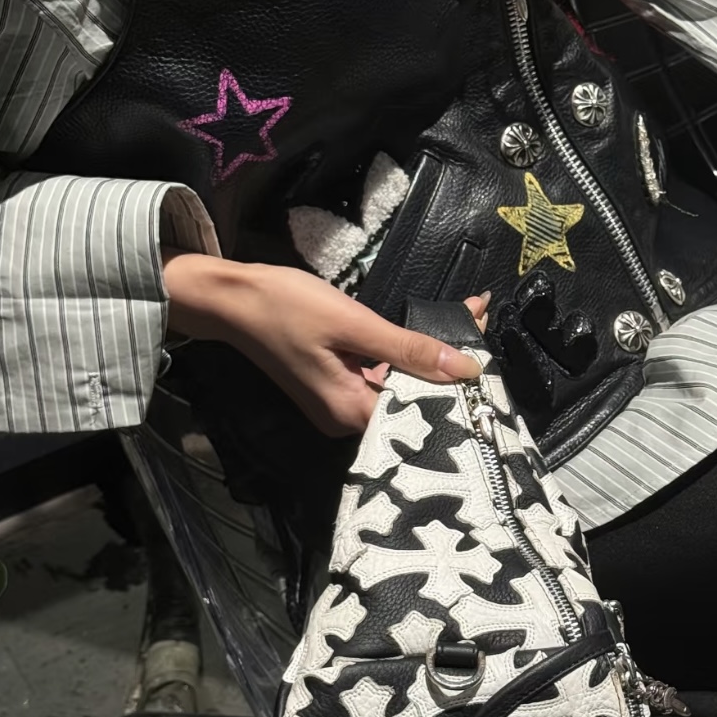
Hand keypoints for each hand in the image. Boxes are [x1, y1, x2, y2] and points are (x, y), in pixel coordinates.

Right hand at [163, 252, 485, 435]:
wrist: (228, 297)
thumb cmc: (285, 306)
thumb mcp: (352, 324)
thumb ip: (408, 349)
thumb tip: (465, 368)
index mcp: (352, 413)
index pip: (422, 412)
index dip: (458, 384)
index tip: (487, 347)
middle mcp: (347, 420)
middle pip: (414, 397)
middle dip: (450, 360)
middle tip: (481, 318)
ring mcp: (340, 404)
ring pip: (401, 383)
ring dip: (431, 351)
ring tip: (469, 315)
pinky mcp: (336, 385)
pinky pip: (382, 375)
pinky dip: (405, 352)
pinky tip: (431, 327)